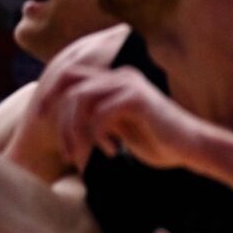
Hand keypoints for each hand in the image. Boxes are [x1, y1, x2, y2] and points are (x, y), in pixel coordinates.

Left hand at [41, 64, 200, 171]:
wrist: (191, 146)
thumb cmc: (157, 141)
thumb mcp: (120, 127)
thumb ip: (98, 118)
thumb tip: (67, 123)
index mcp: (115, 78)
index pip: (71, 75)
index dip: (51, 95)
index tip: (41, 121)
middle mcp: (120, 75)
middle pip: (70, 82)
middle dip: (57, 115)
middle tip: (63, 150)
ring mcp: (129, 84)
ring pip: (82, 99)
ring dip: (75, 132)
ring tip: (83, 157)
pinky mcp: (137, 99)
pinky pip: (101, 114)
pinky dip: (98, 137)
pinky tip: (112, 152)